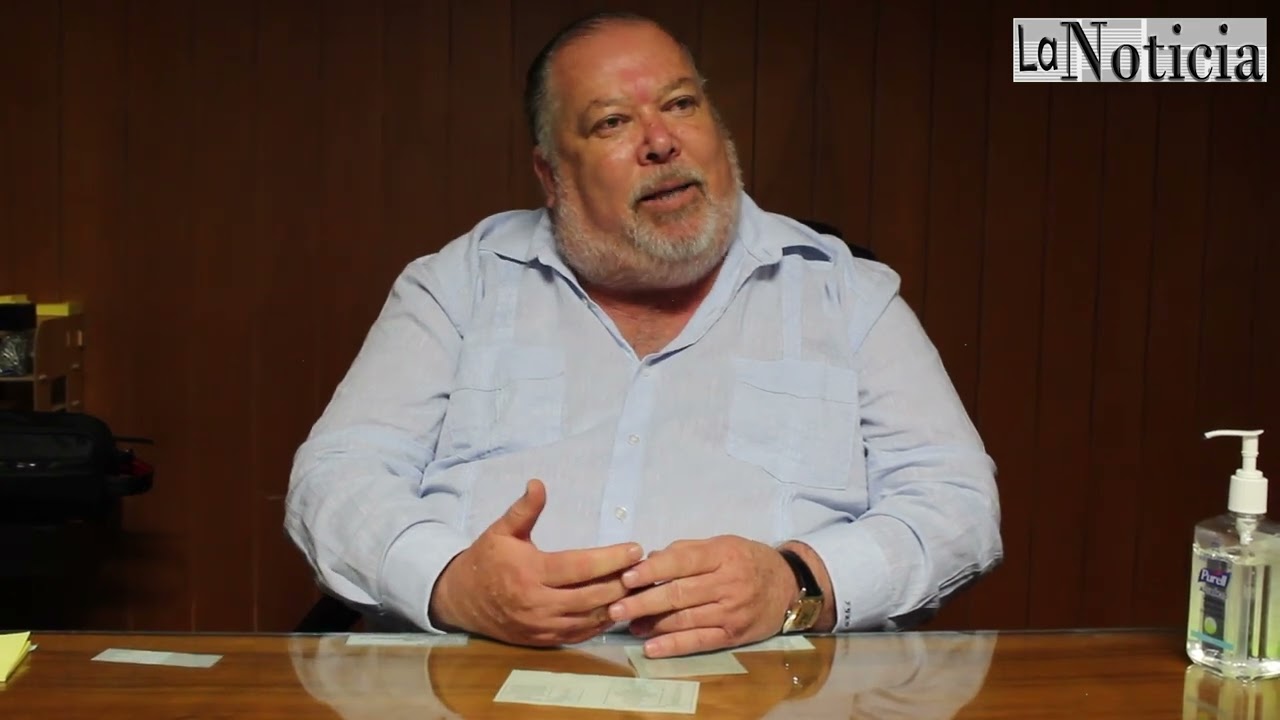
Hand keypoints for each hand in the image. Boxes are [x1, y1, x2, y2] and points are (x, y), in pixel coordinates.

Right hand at [429, 478, 643, 646]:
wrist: (461, 600)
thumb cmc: (486, 560)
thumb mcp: (501, 531)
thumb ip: (524, 510)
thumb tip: (538, 483)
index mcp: (530, 573)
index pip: (580, 567)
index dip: (611, 559)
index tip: (636, 549)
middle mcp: (538, 603)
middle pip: (592, 596)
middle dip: (623, 583)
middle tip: (648, 570)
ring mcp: (541, 626)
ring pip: (590, 619)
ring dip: (618, 605)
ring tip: (641, 589)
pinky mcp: (543, 640)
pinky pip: (580, 634)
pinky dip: (602, 623)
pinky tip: (619, 609)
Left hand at [607, 535, 796, 657]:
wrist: (788, 587)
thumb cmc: (748, 560)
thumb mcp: (722, 544)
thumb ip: (687, 551)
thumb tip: (650, 560)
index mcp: (722, 555)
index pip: (682, 561)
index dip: (652, 570)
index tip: (626, 577)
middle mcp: (727, 583)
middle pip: (679, 593)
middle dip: (644, 601)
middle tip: (615, 607)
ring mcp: (731, 612)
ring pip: (686, 619)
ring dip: (653, 623)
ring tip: (628, 624)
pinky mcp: (733, 635)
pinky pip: (699, 642)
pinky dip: (674, 645)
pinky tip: (651, 647)